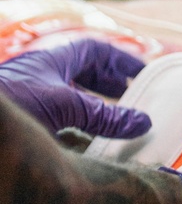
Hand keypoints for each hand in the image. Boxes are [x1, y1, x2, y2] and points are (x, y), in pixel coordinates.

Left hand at [0, 39, 150, 138]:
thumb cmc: (11, 102)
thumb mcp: (64, 105)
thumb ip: (104, 116)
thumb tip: (143, 122)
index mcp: (56, 59)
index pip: (97, 52)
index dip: (122, 61)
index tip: (147, 75)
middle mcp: (47, 77)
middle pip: (87, 76)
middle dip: (113, 88)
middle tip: (139, 102)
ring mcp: (37, 101)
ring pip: (76, 103)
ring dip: (98, 115)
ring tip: (122, 129)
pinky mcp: (29, 126)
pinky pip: (63, 128)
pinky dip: (81, 138)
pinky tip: (94, 152)